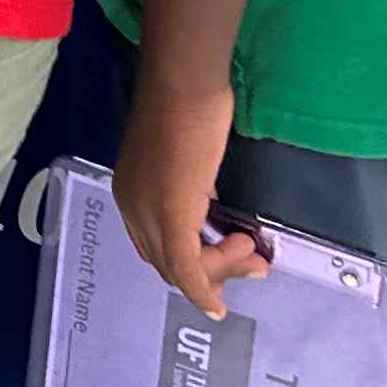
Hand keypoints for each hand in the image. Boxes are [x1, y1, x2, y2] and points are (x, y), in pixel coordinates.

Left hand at [113, 79, 267, 320]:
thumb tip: (210, 203)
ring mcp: (148, 214)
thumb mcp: (190, 156)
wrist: (184, 84)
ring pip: (180, 268)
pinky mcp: (170, 217)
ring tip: (255, 256)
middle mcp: (132, 208)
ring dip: (220, 271)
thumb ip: (193, 183)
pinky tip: (219, 303)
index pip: (157, 244)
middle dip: (212, 271)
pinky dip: (204, 289)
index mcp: (132, 192)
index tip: (231, 253)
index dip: (193, 259)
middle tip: (253, 265)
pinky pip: (186, 270)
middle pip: (167, 262)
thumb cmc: (190, 105)